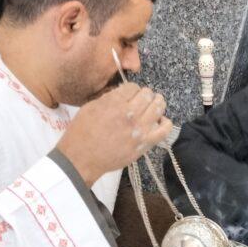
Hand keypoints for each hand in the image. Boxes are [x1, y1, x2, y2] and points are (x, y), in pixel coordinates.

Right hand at [57, 83, 171, 185]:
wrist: (81, 159)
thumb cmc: (81, 134)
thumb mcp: (90, 108)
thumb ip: (108, 98)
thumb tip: (122, 92)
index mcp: (114, 103)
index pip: (133, 87)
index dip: (132, 89)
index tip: (130, 95)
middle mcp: (129, 114)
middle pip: (148, 95)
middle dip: (145, 94)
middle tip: (142, 99)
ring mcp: (139, 129)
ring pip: (158, 107)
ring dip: (157, 104)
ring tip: (154, 105)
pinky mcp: (145, 143)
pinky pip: (165, 129)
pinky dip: (166, 123)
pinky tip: (160, 121)